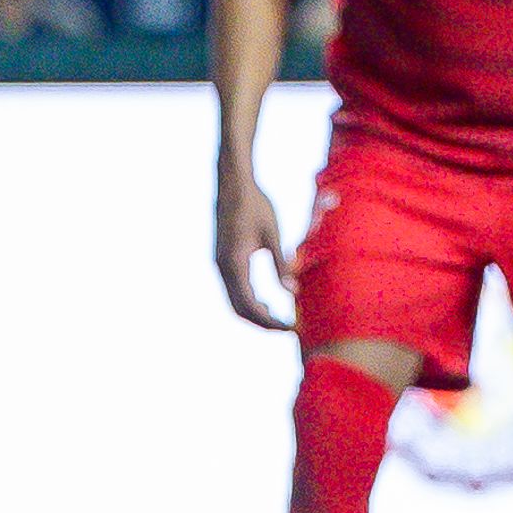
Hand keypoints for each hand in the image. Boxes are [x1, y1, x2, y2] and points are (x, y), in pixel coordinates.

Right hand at [216, 169, 293, 329]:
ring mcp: (220, 265)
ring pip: (235, 302)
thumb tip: (292, 291)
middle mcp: (223, 267)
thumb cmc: (256, 204)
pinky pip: (234, 290)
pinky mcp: (223, 261)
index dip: (271, 321)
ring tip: (280, 319)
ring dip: (256, 314)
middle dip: (263, 323)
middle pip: (239, 309)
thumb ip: (281, 263)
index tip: (292, 327)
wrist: (233, 184)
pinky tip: (268, 302)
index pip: (250, 304)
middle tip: (289, 329)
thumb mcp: (272, 234)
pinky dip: (250, 302)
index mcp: (234, 262)